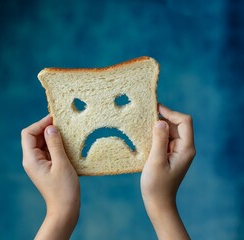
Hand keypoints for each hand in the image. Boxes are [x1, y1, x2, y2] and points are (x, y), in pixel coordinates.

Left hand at [21, 115, 79, 239]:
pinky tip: (67, 144)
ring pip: (42, 143)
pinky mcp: (46, 167)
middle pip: (34, 136)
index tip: (55, 120)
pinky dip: (56, 145)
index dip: (40, 123)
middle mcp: (31, 160)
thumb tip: (50, 127)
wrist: (65, 210)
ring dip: (52, 136)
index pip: (28, 133)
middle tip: (63, 125)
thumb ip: (55, 144)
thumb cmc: (64, 189)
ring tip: (67, 133)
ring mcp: (38, 164)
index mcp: (31, 159)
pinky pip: (48, 150)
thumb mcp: (61, 163)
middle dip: (47, 129)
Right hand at [140, 104, 195, 239]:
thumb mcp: (156, 161)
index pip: (184, 122)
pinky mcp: (169, 154)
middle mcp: (184, 148)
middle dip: (163, 118)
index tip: (155, 109)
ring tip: (142, 126)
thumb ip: (159, 139)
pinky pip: (164, 139)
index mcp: (186, 148)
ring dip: (158, 127)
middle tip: (145, 115)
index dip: (171, 112)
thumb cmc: (157, 184)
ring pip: (170, 131)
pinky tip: (144, 137)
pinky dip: (155, 135)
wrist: (158, 202)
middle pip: (177, 124)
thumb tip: (161, 121)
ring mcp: (177, 151)